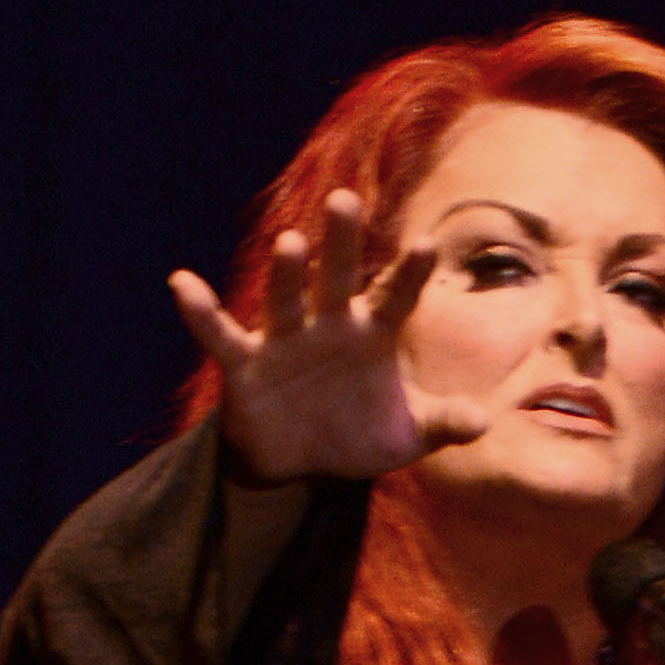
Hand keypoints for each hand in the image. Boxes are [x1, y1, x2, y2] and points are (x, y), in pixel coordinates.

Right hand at [168, 190, 482, 484]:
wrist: (299, 463)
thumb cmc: (355, 434)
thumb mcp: (406, 436)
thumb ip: (444, 423)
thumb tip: (483, 422)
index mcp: (372, 334)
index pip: (395, 298)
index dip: (408, 275)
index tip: (427, 245)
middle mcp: (329, 325)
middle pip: (338, 278)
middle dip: (342, 244)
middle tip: (345, 200)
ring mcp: (285, 339)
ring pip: (285, 299)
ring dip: (286, 275)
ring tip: (290, 243)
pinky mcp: (245, 363)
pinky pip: (221, 334)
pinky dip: (201, 312)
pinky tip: (182, 283)